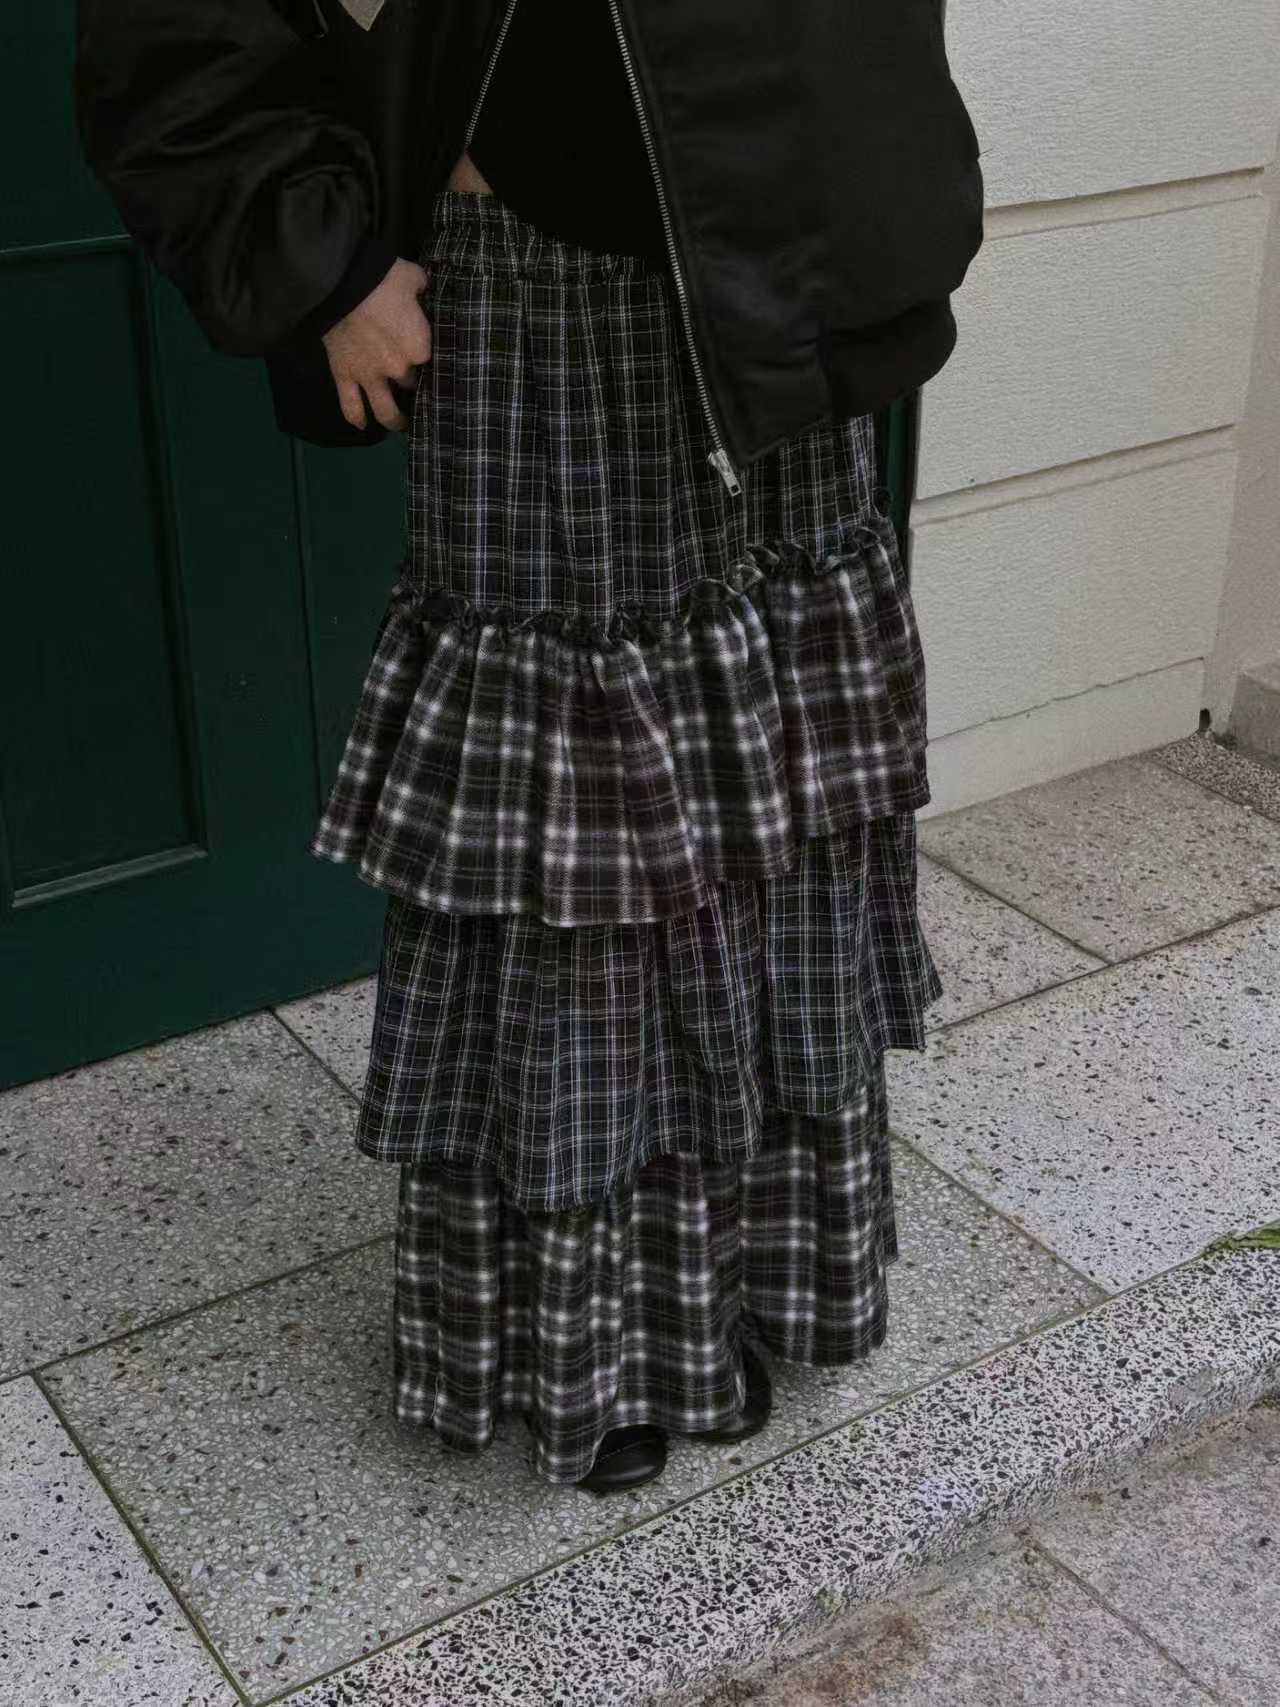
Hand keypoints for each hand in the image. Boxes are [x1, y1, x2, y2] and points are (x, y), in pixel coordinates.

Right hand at [322, 258, 431, 431]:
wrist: (341, 281)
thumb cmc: (383, 277)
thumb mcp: (414, 277)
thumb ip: (423, 289)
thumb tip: (425, 290)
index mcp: (420, 348)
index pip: (433, 362)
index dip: (429, 360)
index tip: (428, 358)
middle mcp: (398, 369)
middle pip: (411, 385)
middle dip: (414, 385)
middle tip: (415, 385)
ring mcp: (370, 376)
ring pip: (385, 410)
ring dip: (394, 421)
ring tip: (400, 424)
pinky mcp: (344, 375)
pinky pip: (350, 406)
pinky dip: (356, 418)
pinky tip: (362, 426)